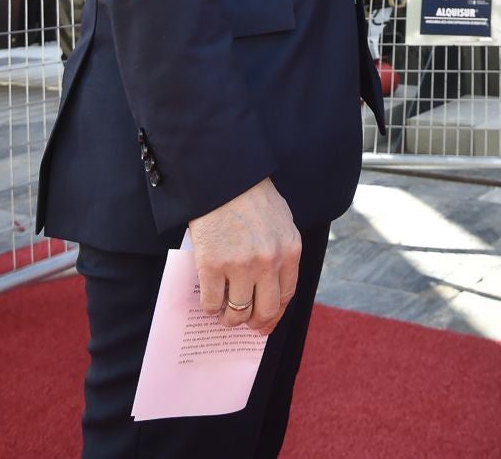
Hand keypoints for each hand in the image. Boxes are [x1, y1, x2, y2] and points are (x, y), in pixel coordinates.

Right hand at [189, 178, 300, 335]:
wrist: (224, 177)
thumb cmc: (252, 197)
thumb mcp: (280, 222)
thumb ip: (281, 252)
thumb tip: (270, 287)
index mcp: (290, 250)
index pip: (286, 296)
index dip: (274, 314)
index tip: (264, 322)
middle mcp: (269, 261)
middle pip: (265, 311)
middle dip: (254, 323)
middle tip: (244, 322)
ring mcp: (241, 265)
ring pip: (237, 313)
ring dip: (230, 319)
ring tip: (224, 313)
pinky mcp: (213, 265)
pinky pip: (212, 303)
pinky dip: (210, 308)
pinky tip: (210, 301)